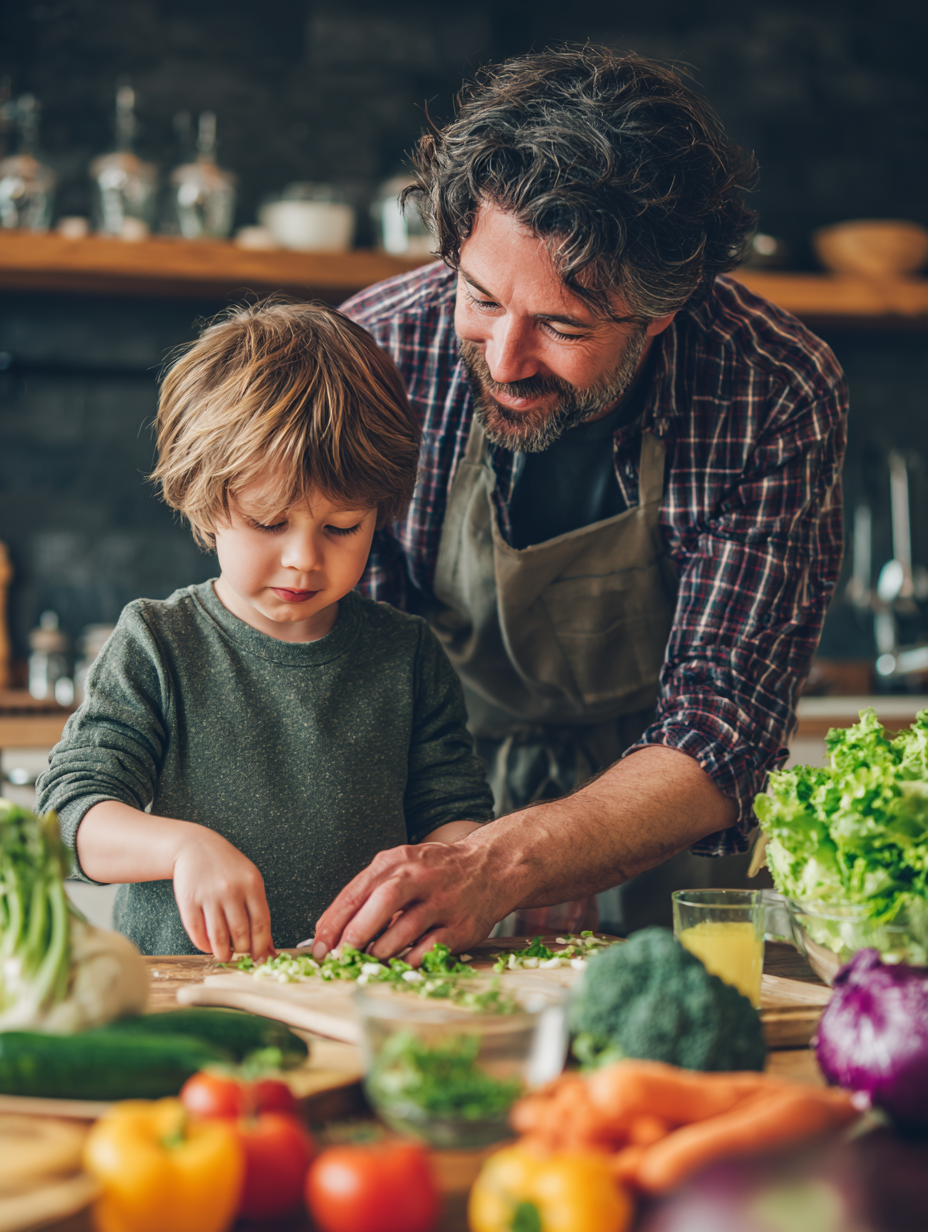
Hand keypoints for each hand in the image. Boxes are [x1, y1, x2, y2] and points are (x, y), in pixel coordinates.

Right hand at [173, 828, 274, 962]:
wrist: (195, 847)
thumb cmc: (227, 867)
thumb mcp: (249, 881)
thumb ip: (259, 912)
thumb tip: (268, 949)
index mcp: (252, 885)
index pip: (261, 925)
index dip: (260, 946)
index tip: (259, 958)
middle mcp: (232, 890)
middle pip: (241, 933)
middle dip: (242, 951)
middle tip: (240, 955)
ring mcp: (209, 895)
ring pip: (219, 937)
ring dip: (223, 953)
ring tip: (225, 955)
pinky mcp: (189, 900)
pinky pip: (197, 932)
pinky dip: (204, 945)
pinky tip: (208, 945)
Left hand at [312, 836, 510, 964]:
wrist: (490, 868)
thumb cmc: (436, 871)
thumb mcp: (401, 866)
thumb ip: (369, 892)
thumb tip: (331, 928)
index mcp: (398, 861)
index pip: (358, 891)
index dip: (334, 922)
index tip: (319, 946)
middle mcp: (421, 878)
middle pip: (382, 903)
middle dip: (356, 933)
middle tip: (340, 956)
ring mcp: (443, 902)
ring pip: (405, 929)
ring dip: (380, 951)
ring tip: (368, 960)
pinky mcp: (461, 927)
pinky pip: (429, 949)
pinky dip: (408, 960)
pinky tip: (399, 963)